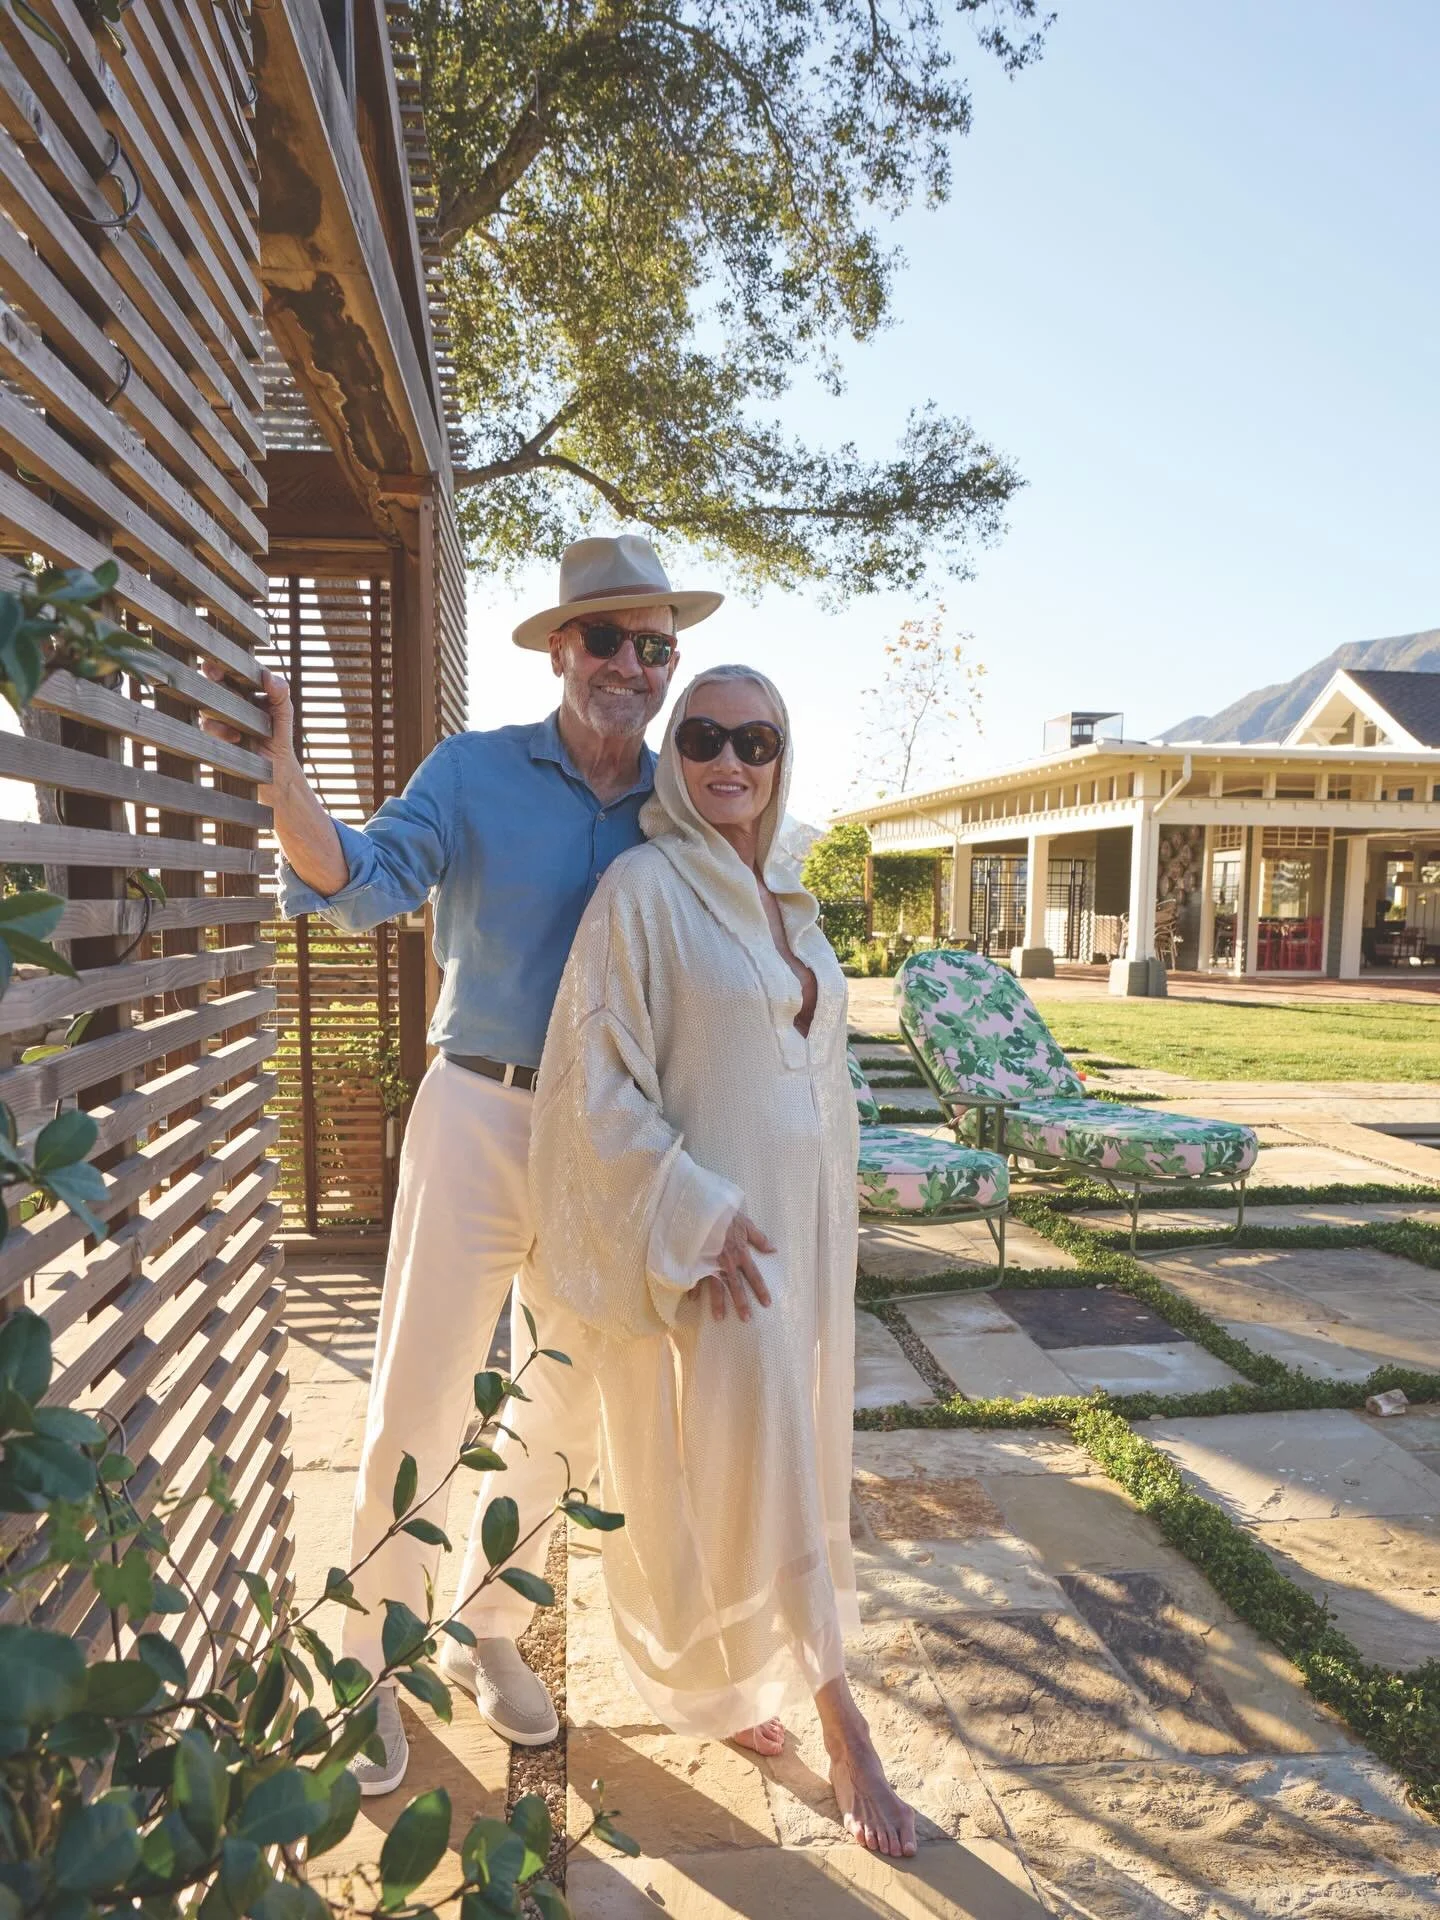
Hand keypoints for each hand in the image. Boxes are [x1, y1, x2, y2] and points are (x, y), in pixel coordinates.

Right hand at [200, 662, 294, 796]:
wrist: (275, 768)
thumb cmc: (278, 735)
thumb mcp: (284, 711)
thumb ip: (280, 692)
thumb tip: (268, 675)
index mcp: (242, 691)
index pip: (228, 673)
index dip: (220, 666)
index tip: (218, 663)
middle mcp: (226, 702)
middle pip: (211, 686)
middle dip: (212, 679)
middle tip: (216, 676)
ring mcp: (217, 720)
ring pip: (206, 707)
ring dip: (219, 708)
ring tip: (238, 717)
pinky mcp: (213, 738)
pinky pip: (207, 729)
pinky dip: (220, 731)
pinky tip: (236, 737)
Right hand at [690, 1213, 774, 1321]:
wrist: (703, 1208)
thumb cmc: (725, 1215)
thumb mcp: (746, 1224)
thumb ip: (759, 1238)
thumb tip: (772, 1249)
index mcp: (740, 1253)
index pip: (754, 1275)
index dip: (760, 1290)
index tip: (766, 1303)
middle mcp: (727, 1262)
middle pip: (736, 1286)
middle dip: (741, 1303)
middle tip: (746, 1319)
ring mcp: (711, 1263)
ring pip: (716, 1287)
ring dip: (718, 1303)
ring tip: (719, 1318)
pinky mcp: (697, 1260)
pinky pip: (695, 1277)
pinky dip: (693, 1288)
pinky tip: (692, 1300)